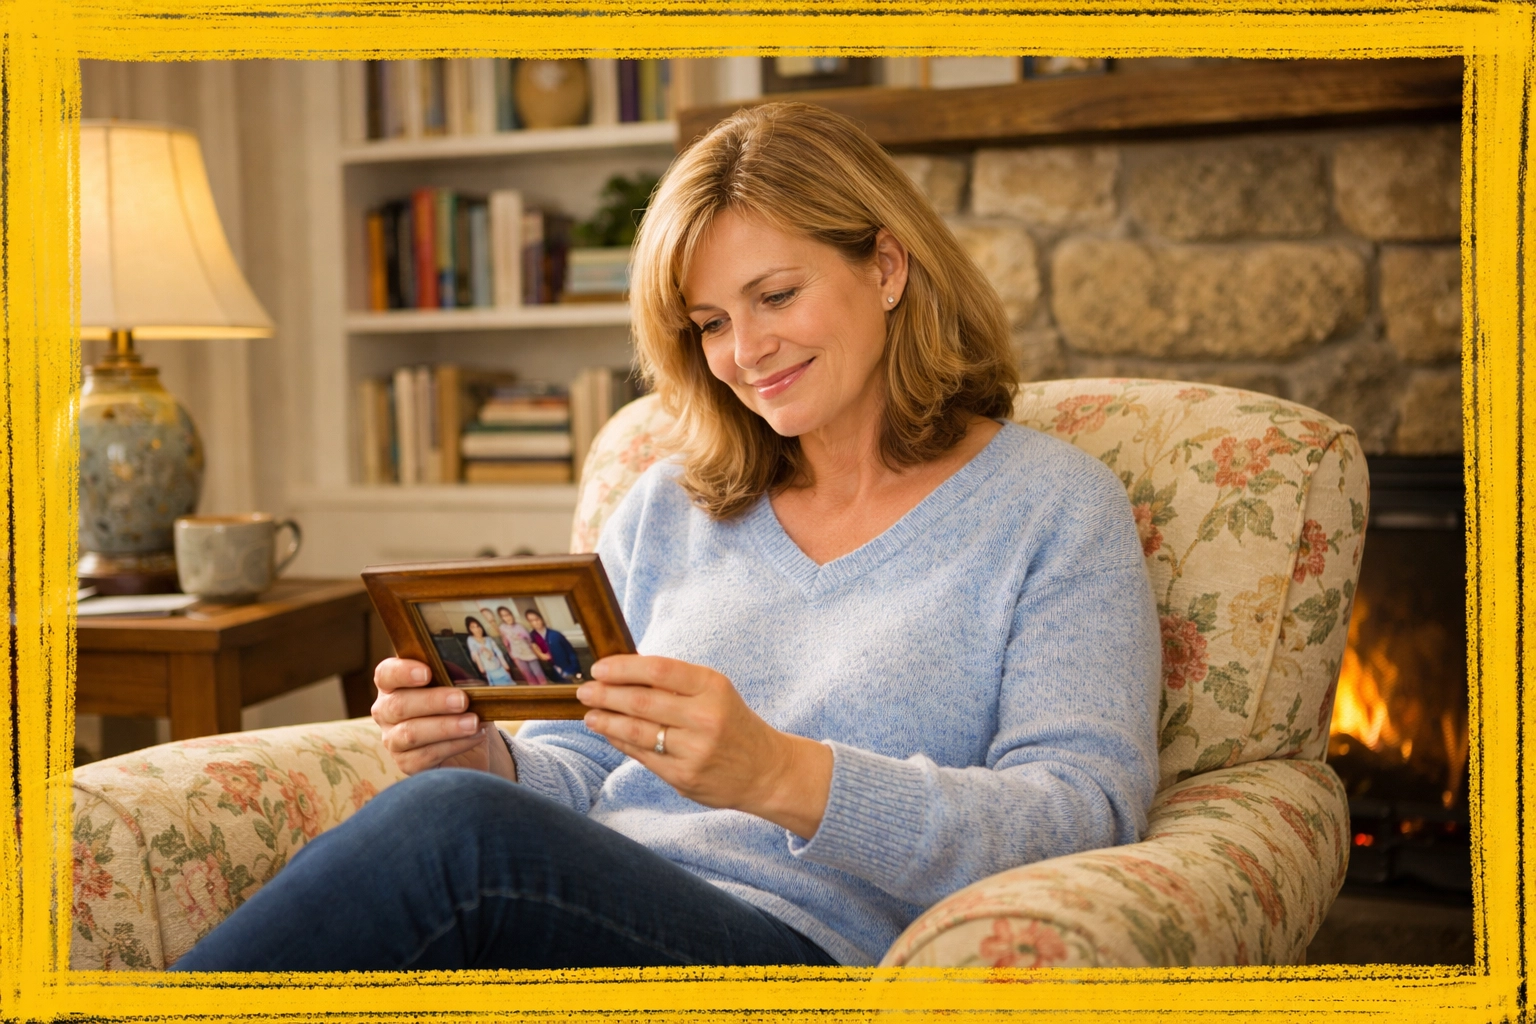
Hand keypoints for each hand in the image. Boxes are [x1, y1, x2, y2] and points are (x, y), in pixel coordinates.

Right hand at [371, 658, 515, 779]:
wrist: (471, 737)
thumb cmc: (460, 702)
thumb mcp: (460, 685)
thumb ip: (457, 676)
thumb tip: (474, 673)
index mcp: (394, 683)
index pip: (386, 674)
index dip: (402, 672)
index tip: (427, 673)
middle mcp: (386, 711)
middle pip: (399, 705)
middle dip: (433, 701)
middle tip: (462, 700)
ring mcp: (393, 739)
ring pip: (410, 733)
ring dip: (445, 727)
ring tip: (473, 722)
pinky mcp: (407, 763)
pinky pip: (426, 756)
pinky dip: (454, 745)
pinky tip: (475, 737)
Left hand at [576, 655, 831, 838]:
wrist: (766, 770)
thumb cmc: (732, 724)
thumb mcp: (715, 692)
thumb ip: (675, 683)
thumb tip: (621, 674)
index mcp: (713, 687)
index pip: (659, 670)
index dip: (624, 667)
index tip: (599, 667)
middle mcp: (705, 717)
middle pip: (642, 701)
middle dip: (606, 694)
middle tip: (585, 691)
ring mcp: (694, 750)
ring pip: (637, 731)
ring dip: (606, 721)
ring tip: (590, 715)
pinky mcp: (684, 777)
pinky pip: (643, 756)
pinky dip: (621, 743)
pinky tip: (610, 734)